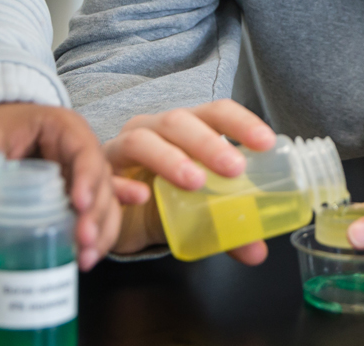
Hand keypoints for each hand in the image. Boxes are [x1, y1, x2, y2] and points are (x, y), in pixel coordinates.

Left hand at [0, 102, 142, 271]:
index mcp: (66, 129)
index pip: (86, 152)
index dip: (88, 178)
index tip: (79, 204)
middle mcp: (82, 151)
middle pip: (102, 182)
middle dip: (96, 214)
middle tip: (82, 240)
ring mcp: (82, 174)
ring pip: (105, 202)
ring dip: (100, 231)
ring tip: (85, 259)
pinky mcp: (76, 194)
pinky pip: (94, 213)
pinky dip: (97, 235)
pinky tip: (92, 256)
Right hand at [102, 100, 275, 262]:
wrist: (113, 211)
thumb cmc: (161, 196)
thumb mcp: (196, 209)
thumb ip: (226, 226)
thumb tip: (257, 250)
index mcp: (185, 129)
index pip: (215, 113)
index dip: (241, 122)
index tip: (265, 142)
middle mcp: (152, 130)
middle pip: (178, 121)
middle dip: (207, 142)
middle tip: (234, 168)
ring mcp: (121, 149)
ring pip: (140, 141)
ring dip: (169, 159)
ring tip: (194, 182)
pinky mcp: (97, 174)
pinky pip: (105, 176)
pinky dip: (122, 186)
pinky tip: (140, 198)